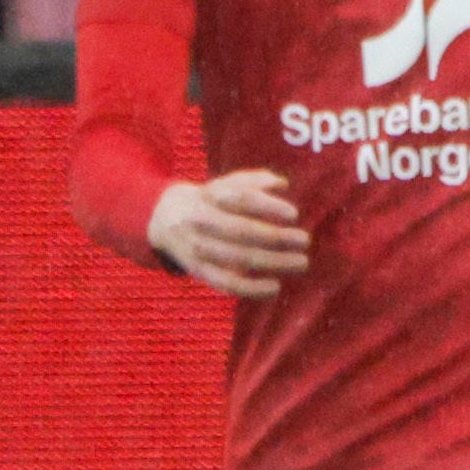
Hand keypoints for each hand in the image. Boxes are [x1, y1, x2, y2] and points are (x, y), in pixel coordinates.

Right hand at [147, 169, 307, 297]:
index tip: (294, 214)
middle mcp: (201, 221)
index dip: (268, 206)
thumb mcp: (225, 184)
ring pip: (238, 257)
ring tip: (301, 262)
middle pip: (241, 230)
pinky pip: (225, 283)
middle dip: (276, 237)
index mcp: (210, 196)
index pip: (240, 198)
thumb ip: (254, 181)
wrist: (165, 218)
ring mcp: (199, 247)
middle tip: (304, 240)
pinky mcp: (199, 271)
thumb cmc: (211, 201)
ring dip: (273, 262)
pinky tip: (275, 287)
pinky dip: (252, 289)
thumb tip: (282, 184)